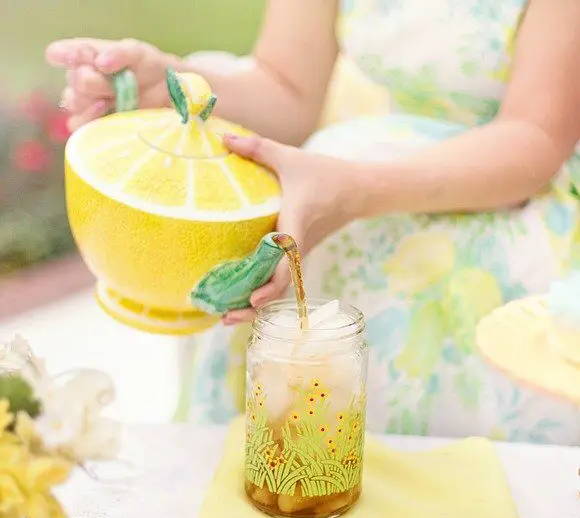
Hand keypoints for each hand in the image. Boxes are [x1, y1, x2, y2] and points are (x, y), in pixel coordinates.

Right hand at [45, 37, 179, 129]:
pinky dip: (89, 119)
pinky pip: (77, 125)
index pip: (59, 52)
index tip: (74, 57)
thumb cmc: (148, 67)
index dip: (62, 55)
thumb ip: (119, 53)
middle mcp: (80, 77)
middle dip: (96, 82)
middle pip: (74, 80)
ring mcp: (84, 102)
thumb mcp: (138, 53)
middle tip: (117, 82)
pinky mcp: (91, 123)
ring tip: (113, 98)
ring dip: (94, 101)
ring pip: (73, 102)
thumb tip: (101, 62)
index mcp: (86, 56)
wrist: (165, 93)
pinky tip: (104, 111)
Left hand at [220, 135, 363, 324]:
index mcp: (297, 226)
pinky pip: (280, 279)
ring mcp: (300, 254)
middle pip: (279, 287)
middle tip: (225, 318)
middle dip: (253, 307)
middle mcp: (299, 246)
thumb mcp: (291, 158)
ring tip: (227, 318)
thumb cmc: (325, 174)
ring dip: (254, 305)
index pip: (287, 261)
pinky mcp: (299, 255)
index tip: (253, 299)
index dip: (271, 282)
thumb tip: (221, 137)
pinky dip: (261, 292)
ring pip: (278, 288)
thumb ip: (257, 147)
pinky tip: (240, 299)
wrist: (359, 190)